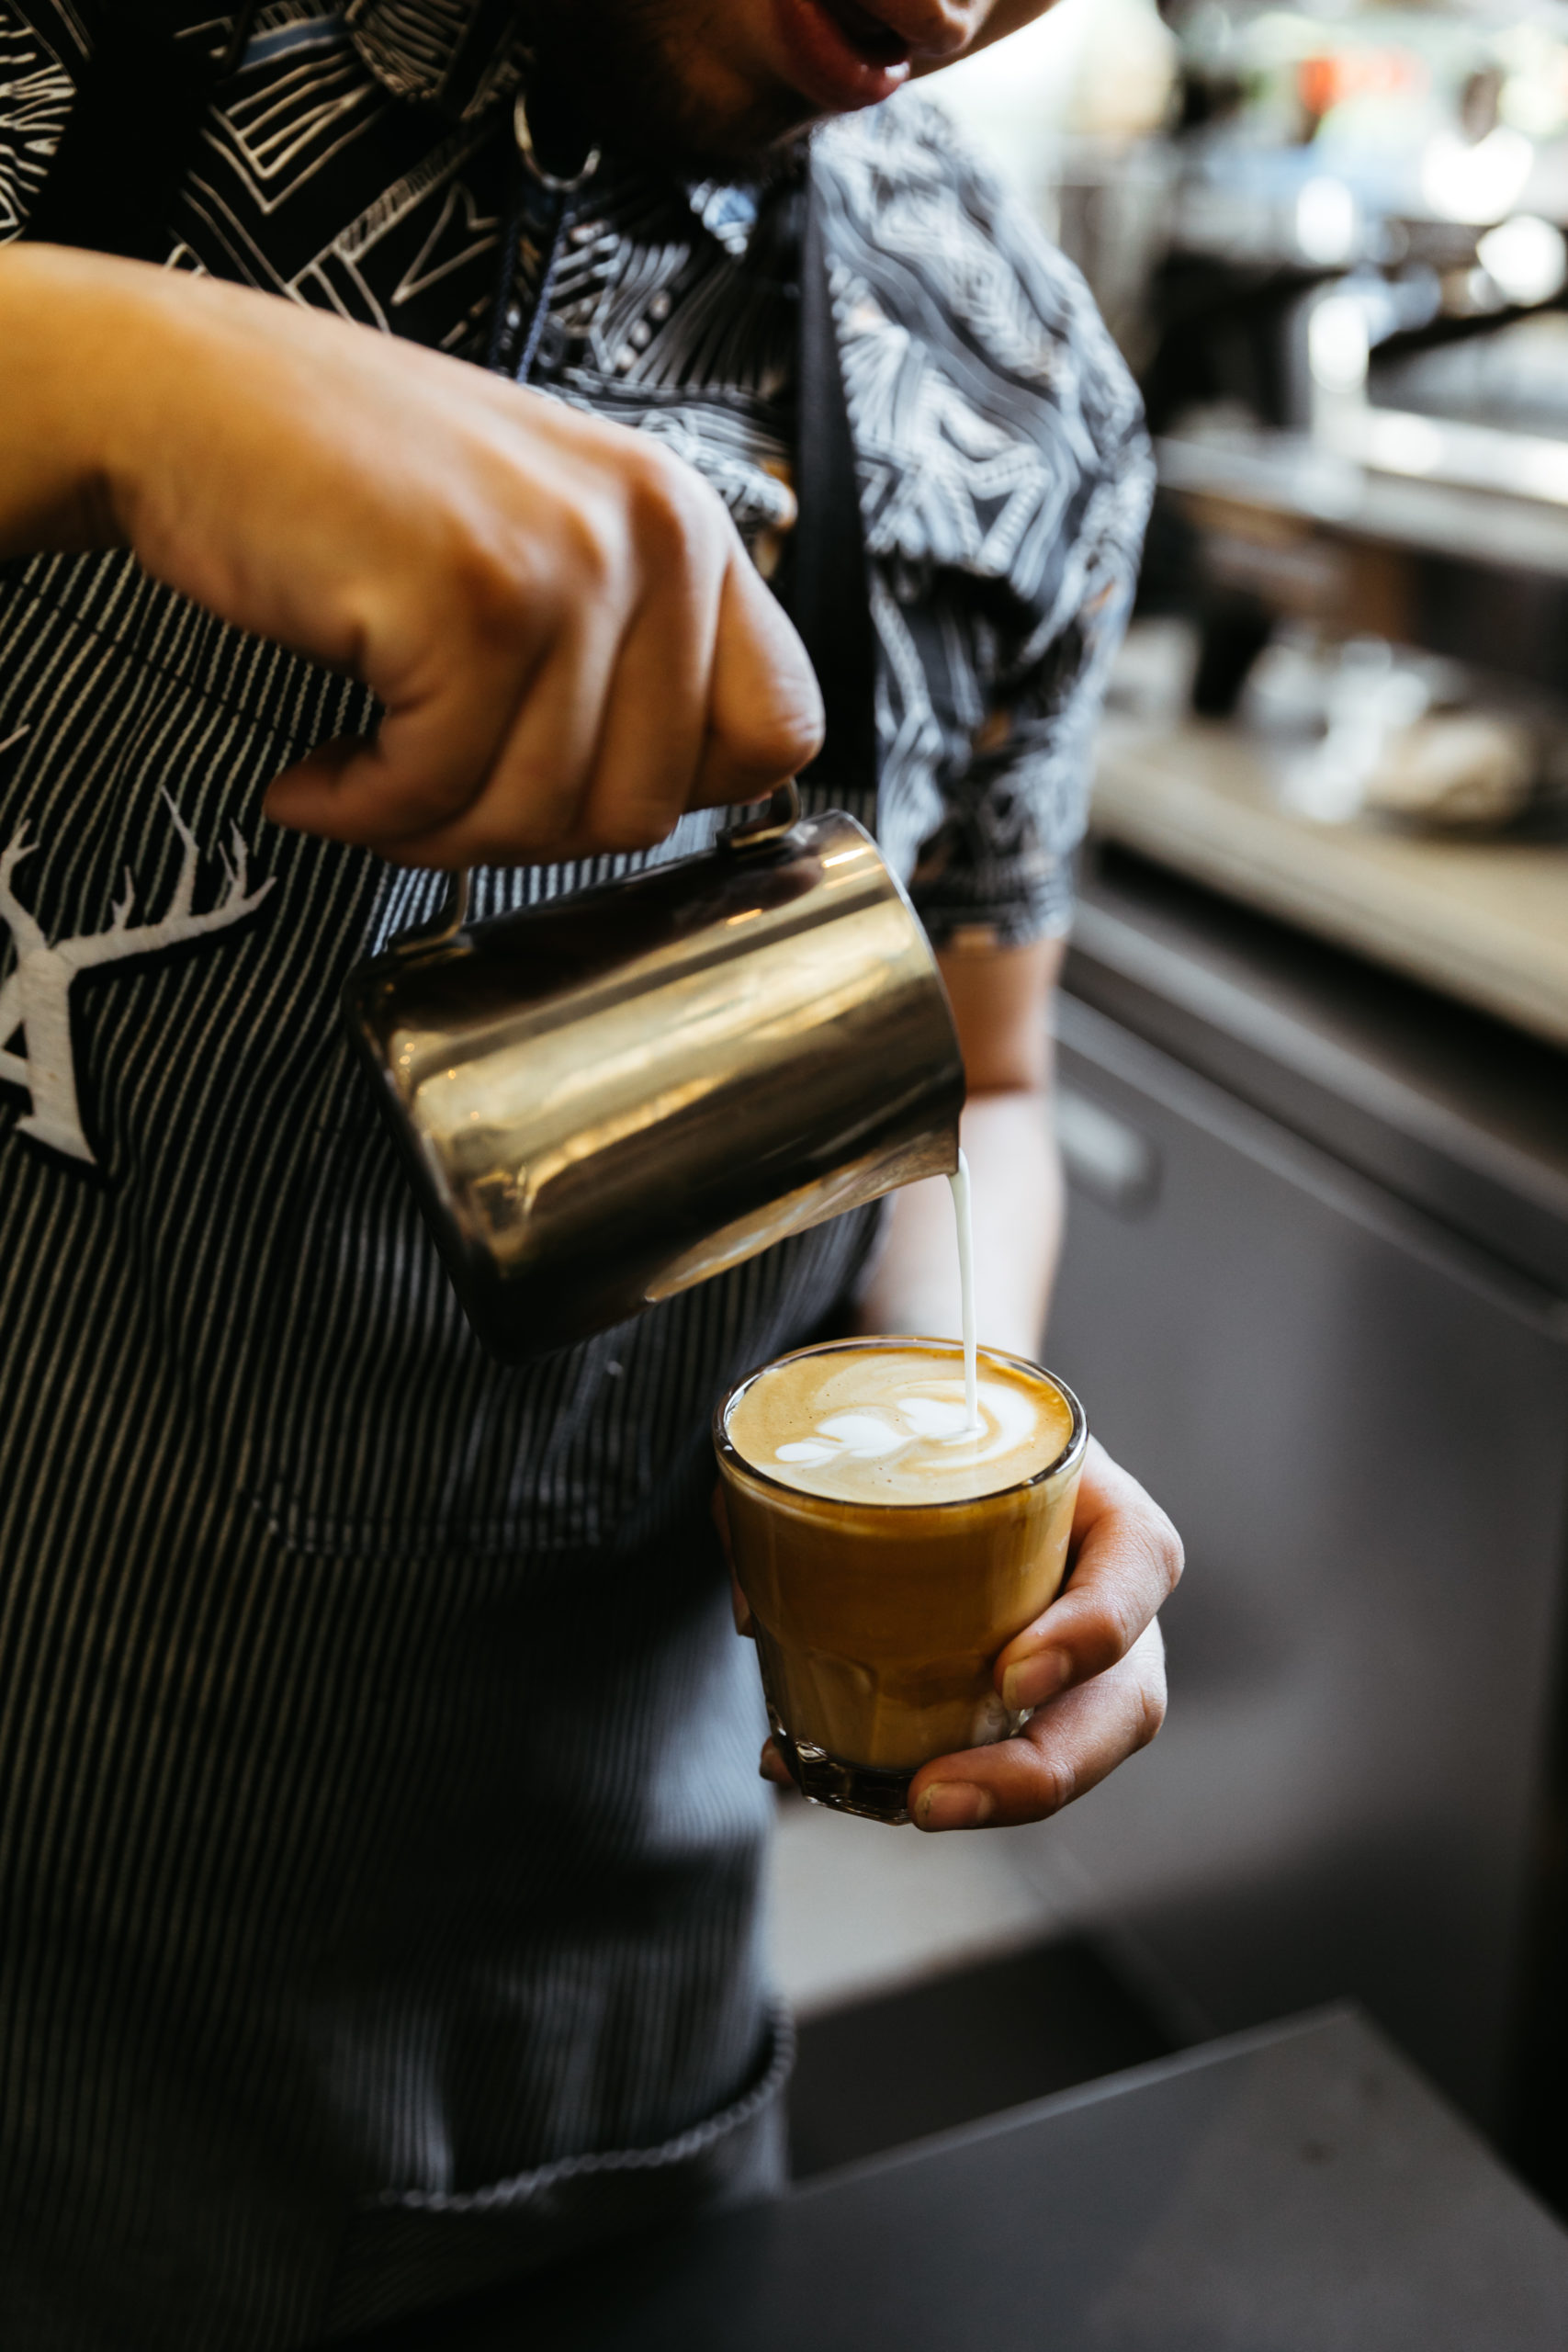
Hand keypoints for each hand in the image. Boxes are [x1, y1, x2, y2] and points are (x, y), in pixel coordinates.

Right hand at [0, 245, 821, 866]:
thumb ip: (625, 651)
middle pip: (646, 809)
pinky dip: (360, 810)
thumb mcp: (536, 541)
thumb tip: (673, 804)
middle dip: (519, 834)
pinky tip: (317, 772)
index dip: (680, 795)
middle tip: (428, 795)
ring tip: (362, 774)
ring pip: (541, 817)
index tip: (571, 788)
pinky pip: (437, 792)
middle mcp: (651, 530)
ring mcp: (567, 563)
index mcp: (684, 521)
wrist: (180, 396)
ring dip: (427, 829)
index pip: (779, 728)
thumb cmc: (345, 482)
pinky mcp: (471, 601)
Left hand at [750, 1439, 1181, 1828]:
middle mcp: (1111, 1597)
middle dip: (1040, 1770)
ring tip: (899, 1808)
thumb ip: (810, 1480)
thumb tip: (757, 1609)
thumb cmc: (936, 1421)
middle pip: (1124, 1703)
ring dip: (991, 1799)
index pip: (1138, 1566)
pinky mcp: (1029, 1699)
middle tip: (933, 1795)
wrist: (946, 1434)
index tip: (1009, 1675)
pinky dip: (924, 1782)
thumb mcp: (895, 1413)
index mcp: (1104, 1509)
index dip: (1091, 1631)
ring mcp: (1083, 1663)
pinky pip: (998, 1758)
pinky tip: (818, 1777)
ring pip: (1076, 1752)